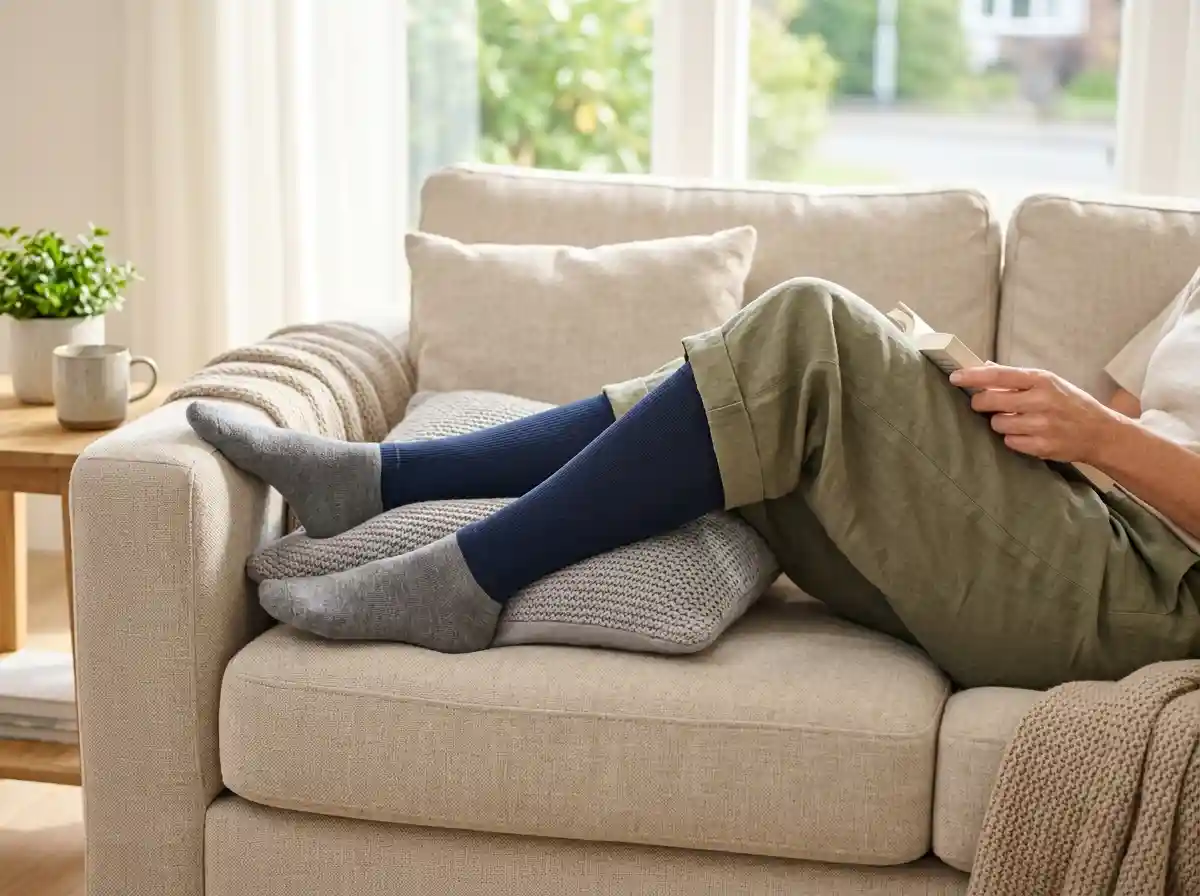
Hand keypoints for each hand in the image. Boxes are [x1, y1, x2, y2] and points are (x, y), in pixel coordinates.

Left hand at [949, 364, 1123, 464]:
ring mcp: (1042, 425)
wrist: (1101, 432)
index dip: (973, 376)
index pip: (998, 375)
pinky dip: (1012, 438)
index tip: (955, 377)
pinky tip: (1026, 434)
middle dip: (980, 403)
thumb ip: (1018, 377)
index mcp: (1042, 380)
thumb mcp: (1050, 382)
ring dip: (999, 422)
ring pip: (997, 424)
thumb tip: (985, 366)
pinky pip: (1009, 442)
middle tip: (982, 404)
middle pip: (990, 401)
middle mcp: (1042, 401)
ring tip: (1016, 420)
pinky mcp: (1042, 446)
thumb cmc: (1071, 403)